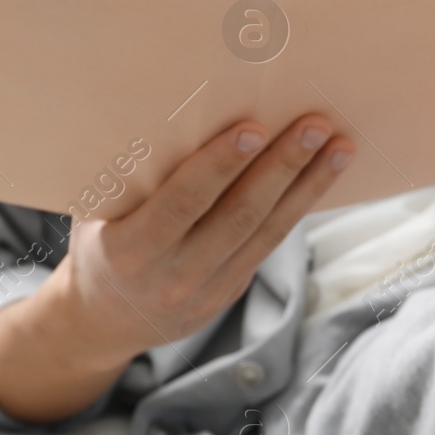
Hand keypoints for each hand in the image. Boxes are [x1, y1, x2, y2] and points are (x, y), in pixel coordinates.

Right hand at [0, 115, 354, 421]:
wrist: (103, 321)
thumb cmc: (99, 245)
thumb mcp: (96, 214)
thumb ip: (132, 180)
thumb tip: (175, 112)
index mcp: (130, 250)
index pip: (183, 202)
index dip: (220, 165)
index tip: (254, 128)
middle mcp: (173, 275)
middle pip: (239, 215)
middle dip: (282, 166)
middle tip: (314, 125)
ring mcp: (207, 289)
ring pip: (267, 231)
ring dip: (307, 185)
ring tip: (338, 146)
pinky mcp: (232, 290)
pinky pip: (270, 243)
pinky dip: (298, 206)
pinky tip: (322, 175)